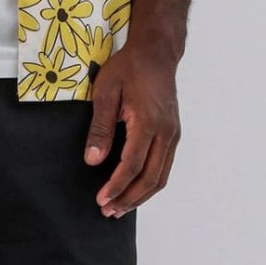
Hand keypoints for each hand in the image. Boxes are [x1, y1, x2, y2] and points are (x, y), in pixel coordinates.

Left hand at [82, 42, 181, 218]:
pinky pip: (165, 166)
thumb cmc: (128, 68)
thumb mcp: (106, 92)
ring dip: (141, 195)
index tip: (101, 200)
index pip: (132, 165)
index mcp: (148, 123)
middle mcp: (165, 133)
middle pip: (150, 178)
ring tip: (121, 207)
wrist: (155, 53)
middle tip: (108, 211)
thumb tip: (92, 161)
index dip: (116, 186)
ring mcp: (173, 134)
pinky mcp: (173, 133)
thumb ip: (100, 128)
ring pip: (161, 176)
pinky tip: (136, 188)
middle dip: (129, 198)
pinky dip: (151, 183)